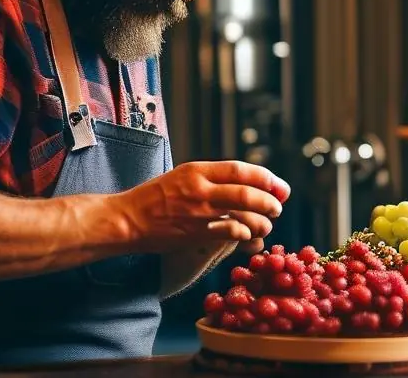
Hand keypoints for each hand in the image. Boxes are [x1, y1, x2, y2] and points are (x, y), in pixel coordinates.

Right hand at [111, 161, 289, 252]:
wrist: (128, 219)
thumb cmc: (155, 198)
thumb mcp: (182, 176)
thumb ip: (211, 179)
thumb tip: (245, 184)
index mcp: (197, 170)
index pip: (240, 169)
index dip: (265, 178)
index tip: (279, 186)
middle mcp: (201, 188)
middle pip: (247, 192)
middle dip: (270, 200)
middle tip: (278, 207)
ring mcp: (199, 212)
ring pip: (244, 214)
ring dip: (262, 221)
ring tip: (267, 224)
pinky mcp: (197, 234)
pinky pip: (232, 233)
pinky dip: (246, 236)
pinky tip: (249, 238)